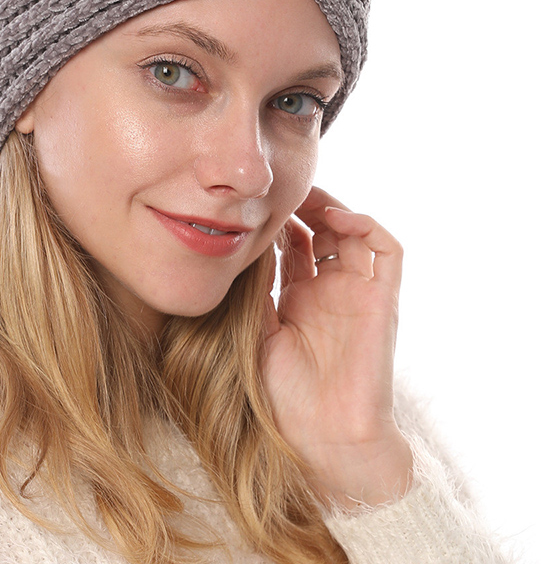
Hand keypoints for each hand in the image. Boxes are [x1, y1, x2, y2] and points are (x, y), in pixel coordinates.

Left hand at [261, 186, 412, 509]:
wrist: (321, 436)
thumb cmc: (282, 394)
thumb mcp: (254, 330)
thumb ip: (252, 289)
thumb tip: (240, 244)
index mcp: (298, 300)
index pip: (291, 246)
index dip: (275, 223)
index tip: (252, 205)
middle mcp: (329, 292)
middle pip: (320, 233)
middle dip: (301, 208)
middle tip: (278, 191)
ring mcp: (357, 294)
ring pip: (352, 233)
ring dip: (331, 208)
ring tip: (304, 195)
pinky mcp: (382, 300)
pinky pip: (387, 252)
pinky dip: (366, 226)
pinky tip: (335, 217)